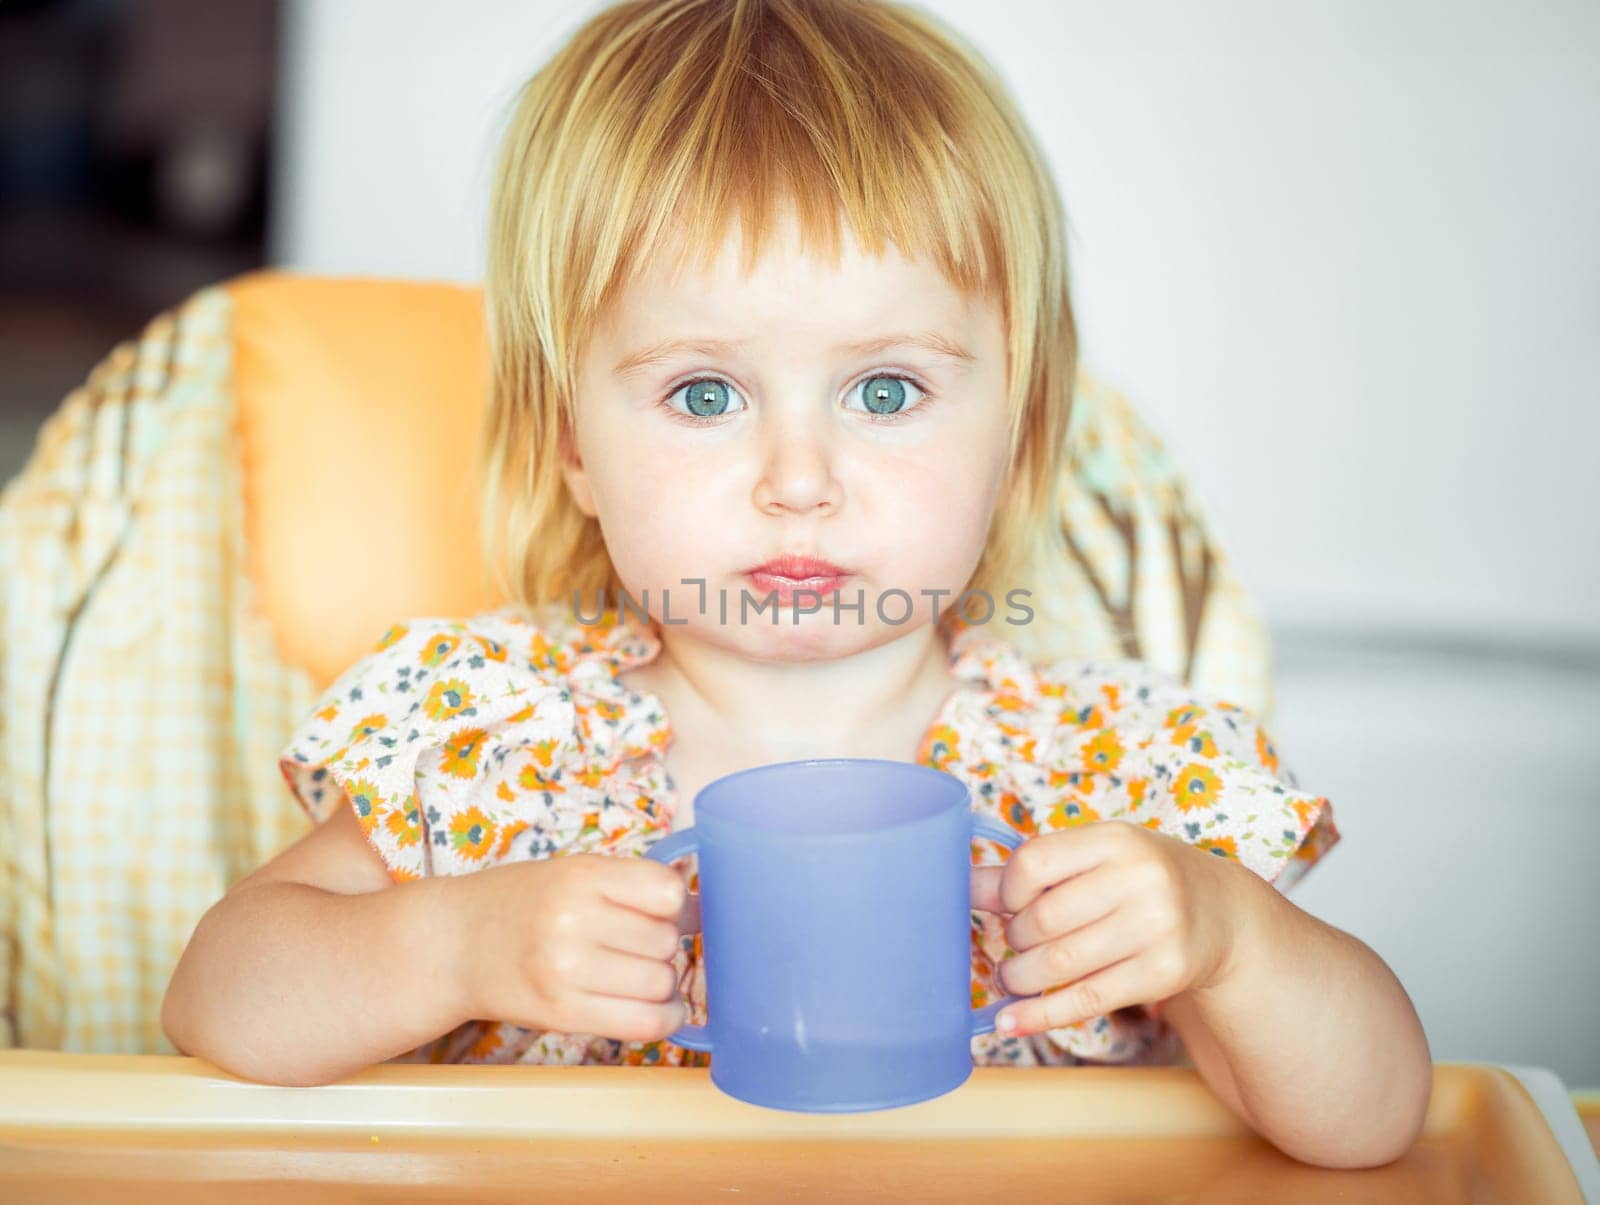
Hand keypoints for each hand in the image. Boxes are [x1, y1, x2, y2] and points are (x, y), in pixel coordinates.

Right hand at [452, 853, 700, 1042]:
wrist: (453, 944)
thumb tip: (700, 907)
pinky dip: (664, 1018)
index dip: (678, 904)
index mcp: (580, 876)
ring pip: (662, 982)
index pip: (668, 891)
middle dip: (665, 945)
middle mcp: (573, 921)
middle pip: (666, 941)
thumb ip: (630, 884)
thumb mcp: (572, 872)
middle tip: (638, 945)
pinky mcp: (564, 1015)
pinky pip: (645, 1023)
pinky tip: (656, 1007)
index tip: (668, 911)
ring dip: (662, 982)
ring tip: (637, 973)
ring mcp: (567, 972)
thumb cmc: (521, 903)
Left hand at [969, 820, 1250, 1036]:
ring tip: (1012, 977)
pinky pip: (1086, 999)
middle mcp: (1139, 879)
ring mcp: (1156, 927)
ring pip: (1059, 963)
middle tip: (1014, 946)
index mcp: (1114, 839)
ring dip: (1019, 978)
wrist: (1222, 914)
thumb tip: (962, 886)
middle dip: (1015, 940)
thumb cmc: (1141, 880)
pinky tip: (1010, 1021)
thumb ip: (1032, 871)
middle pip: (1042, 920)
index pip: (1034, 863)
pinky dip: (1039, 1015)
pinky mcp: (1163, 973)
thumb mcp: (1095, 859)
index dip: (1007, 891)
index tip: (1009, 905)